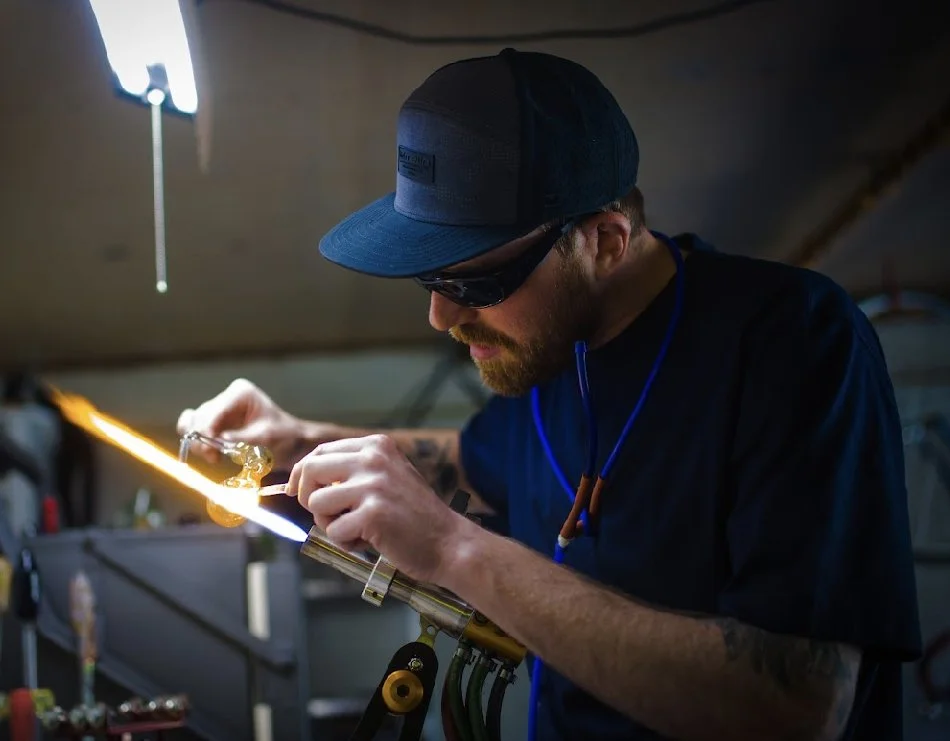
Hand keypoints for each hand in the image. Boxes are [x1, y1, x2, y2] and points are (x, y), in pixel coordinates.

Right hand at [176, 378, 325, 467]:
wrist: (293, 443)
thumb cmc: (285, 437)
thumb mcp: (265, 437)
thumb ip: (240, 438)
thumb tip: (218, 440)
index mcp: (240, 393)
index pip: (214, 410)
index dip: (206, 429)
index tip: (208, 449)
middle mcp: (227, 397)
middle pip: (200, 416)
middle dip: (202, 438)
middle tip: (213, 457)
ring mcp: (220, 409)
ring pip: (194, 424)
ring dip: (199, 442)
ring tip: (214, 457)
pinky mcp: (217, 423)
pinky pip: (197, 431)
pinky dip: (200, 443)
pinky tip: (212, 454)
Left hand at [287, 434, 467, 584]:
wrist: (448, 541)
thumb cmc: (415, 514)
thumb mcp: (389, 476)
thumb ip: (355, 470)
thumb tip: (306, 476)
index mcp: (377, 446)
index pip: (321, 451)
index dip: (302, 473)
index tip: (296, 490)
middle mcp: (374, 459)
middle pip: (310, 470)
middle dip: (306, 496)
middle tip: (323, 514)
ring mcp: (373, 485)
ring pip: (317, 503)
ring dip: (329, 523)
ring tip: (356, 529)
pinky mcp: (372, 514)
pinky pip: (334, 531)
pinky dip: (346, 543)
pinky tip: (371, 541)